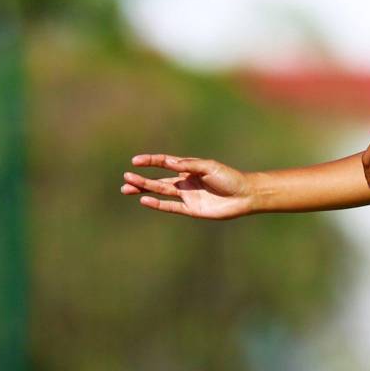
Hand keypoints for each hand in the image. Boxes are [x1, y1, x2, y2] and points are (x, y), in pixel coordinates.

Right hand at [122, 153, 255, 219]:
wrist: (244, 195)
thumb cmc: (229, 177)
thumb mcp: (208, 167)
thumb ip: (188, 165)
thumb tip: (168, 161)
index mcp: (189, 169)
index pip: (164, 164)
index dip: (150, 162)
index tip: (135, 161)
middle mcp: (185, 182)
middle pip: (158, 181)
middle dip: (142, 179)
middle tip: (125, 178)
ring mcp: (187, 196)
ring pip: (160, 193)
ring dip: (144, 190)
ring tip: (127, 188)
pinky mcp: (191, 209)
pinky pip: (171, 207)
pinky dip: (158, 204)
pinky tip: (144, 201)